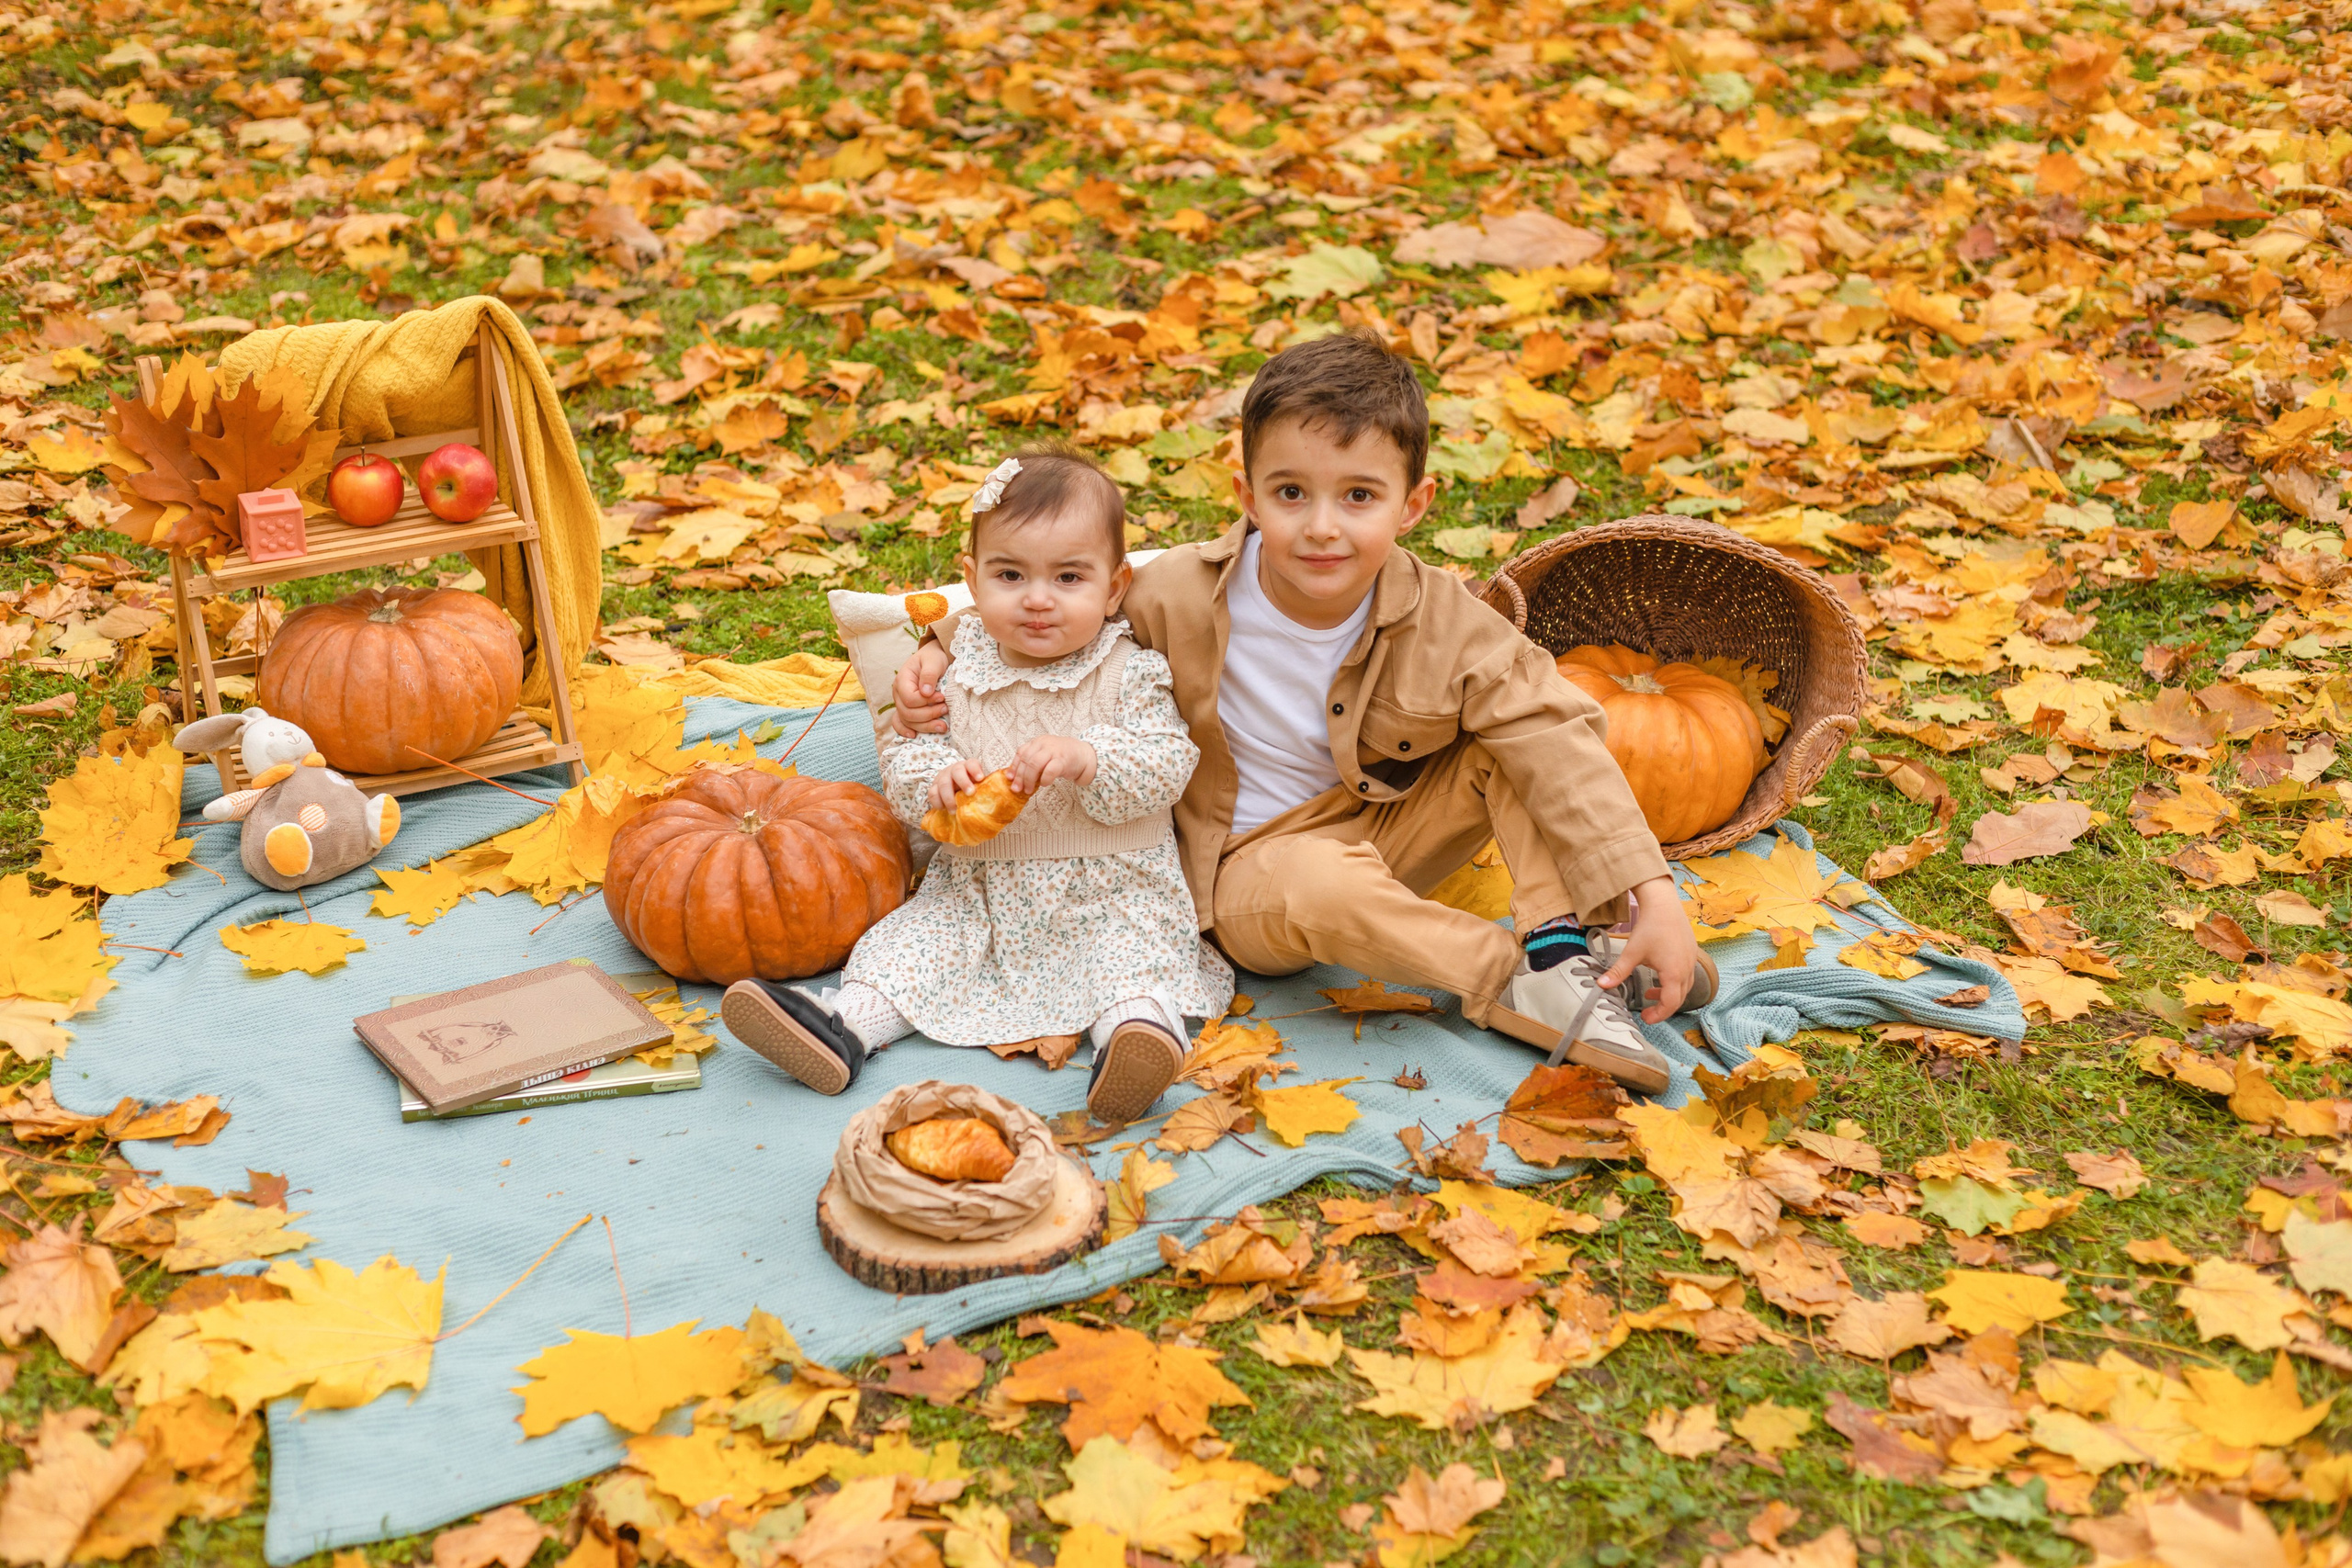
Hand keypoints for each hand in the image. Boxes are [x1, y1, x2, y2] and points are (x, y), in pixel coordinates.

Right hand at [890, 644, 951, 736]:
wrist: (933, 659)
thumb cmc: (933, 658)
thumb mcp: (934, 660)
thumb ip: (929, 674)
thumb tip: (926, 692)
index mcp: (903, 679)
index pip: (909, 698)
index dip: (925, 702)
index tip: (942, 697)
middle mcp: (898, 693)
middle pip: (907, 713)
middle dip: (928, 714)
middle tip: (945, 708)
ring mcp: (901, 703)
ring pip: (907, 721)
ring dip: (925, 726)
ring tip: (943, 725)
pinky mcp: (906, 709)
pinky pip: (899, 723)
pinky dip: (905, 731)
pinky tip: (915, 735)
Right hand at [930, 758, 988, 813]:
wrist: (953, 786)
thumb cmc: (971, 786)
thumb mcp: (979, 784)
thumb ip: (988, 787)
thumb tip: (1006, 796)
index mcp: (968, 767)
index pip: (971, 763)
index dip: (975, 769)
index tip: (981, 778)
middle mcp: (954, 769)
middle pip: (957, 771)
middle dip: (963, 782)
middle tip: (970, 793)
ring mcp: (943, 777)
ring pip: (943, 783)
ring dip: (949, 797)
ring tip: (954, 809)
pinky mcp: (934, 787)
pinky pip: (932, 793)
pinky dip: (937, 802)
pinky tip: (943, 809)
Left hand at [1009, 734, 1096, 793]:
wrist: (1084, 755)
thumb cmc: (1063, 757)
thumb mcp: (1045, 755)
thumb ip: (1033, 762)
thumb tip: (1016, 777)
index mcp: (1038, 742)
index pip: (1021, 752)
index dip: (1014, 766)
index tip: (1010, 778)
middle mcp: (1044, 743)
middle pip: (1026, 760)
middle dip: (1020, 776)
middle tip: (1017, 789)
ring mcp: (1054, 750)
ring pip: (1034, 764)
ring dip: (1029, 779)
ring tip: (1028, 789)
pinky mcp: (1063, 760)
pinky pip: (1049, 770)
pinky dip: (1044, 779)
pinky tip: (1044, 784)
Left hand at [1596, 875, 1697, 1023]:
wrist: (1664, 904)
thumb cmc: (1650, 927)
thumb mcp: (1632, 952)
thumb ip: (1618, 971)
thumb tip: (1601, 985)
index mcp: (1673, 972)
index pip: (1670, 1003)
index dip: (1659, 1014)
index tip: (1646, 1018)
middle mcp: (1686, 969)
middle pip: (1679, 998)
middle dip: (1663, 1008)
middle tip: (1647, 1012)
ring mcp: (1691, 961)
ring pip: (1684, 987)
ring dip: (1668, 994)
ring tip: (1650, 991)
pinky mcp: (1690, 953)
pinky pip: (1686, 975)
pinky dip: (1674, 982)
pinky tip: (1659, 974)